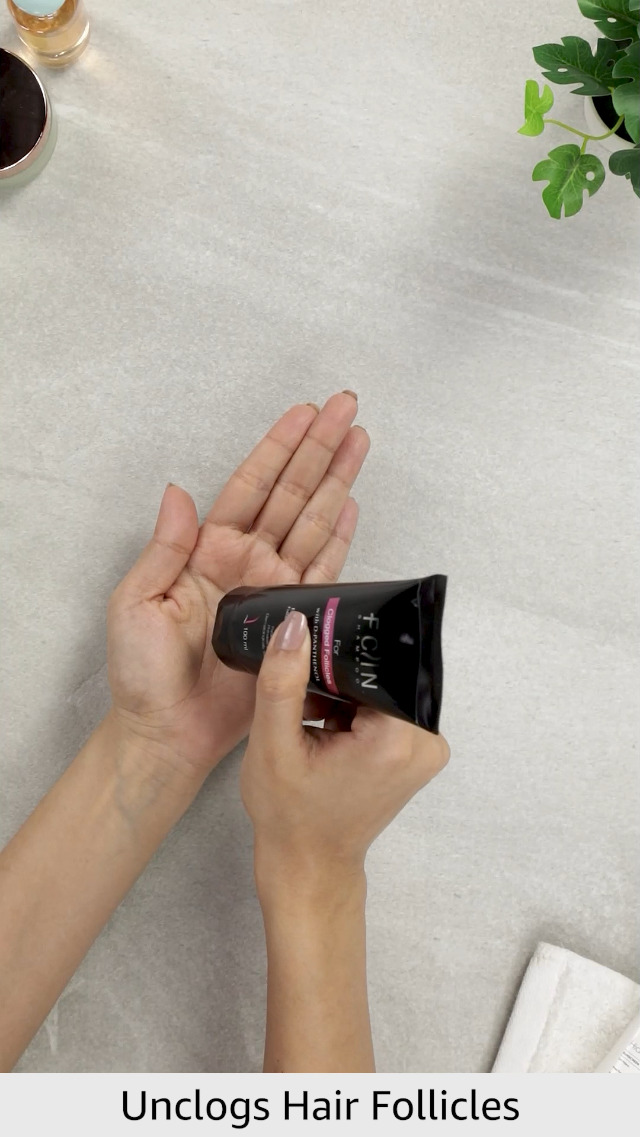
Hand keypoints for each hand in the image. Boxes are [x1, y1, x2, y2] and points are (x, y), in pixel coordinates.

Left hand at [106, 393, 368, 779]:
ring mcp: (272, 589)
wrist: (168, 732)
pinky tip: (353, 505)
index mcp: (207, 550)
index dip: (278, 448)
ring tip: (360, 442)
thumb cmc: (141, 674)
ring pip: (313, 521)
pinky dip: (341, 538)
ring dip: (338, 481)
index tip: (303, 413)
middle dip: (319, 449)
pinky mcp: (292, 620)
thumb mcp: (135, 602)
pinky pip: (324, 570)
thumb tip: (178, 492)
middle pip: (291, 493)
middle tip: (346, 408)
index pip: (250, 486)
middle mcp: (245, 562)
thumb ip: (164, 548)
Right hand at [241, 610, 449, 897]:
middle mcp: (425, 741)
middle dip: (340, 675)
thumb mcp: (274, 744)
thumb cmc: (290, 816)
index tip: (307, 656)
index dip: (339, 650)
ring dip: (346, 692)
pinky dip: (355, 708)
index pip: (377, 662)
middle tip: (305, 695)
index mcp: (398, 739)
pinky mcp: (414, 751)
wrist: (309, 864)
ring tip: (313, 717)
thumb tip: (296, 625)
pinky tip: (326, 726)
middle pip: (382, 673)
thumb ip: (284, 681)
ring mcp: (425, 748)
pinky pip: (385, 706)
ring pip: (381, 687)